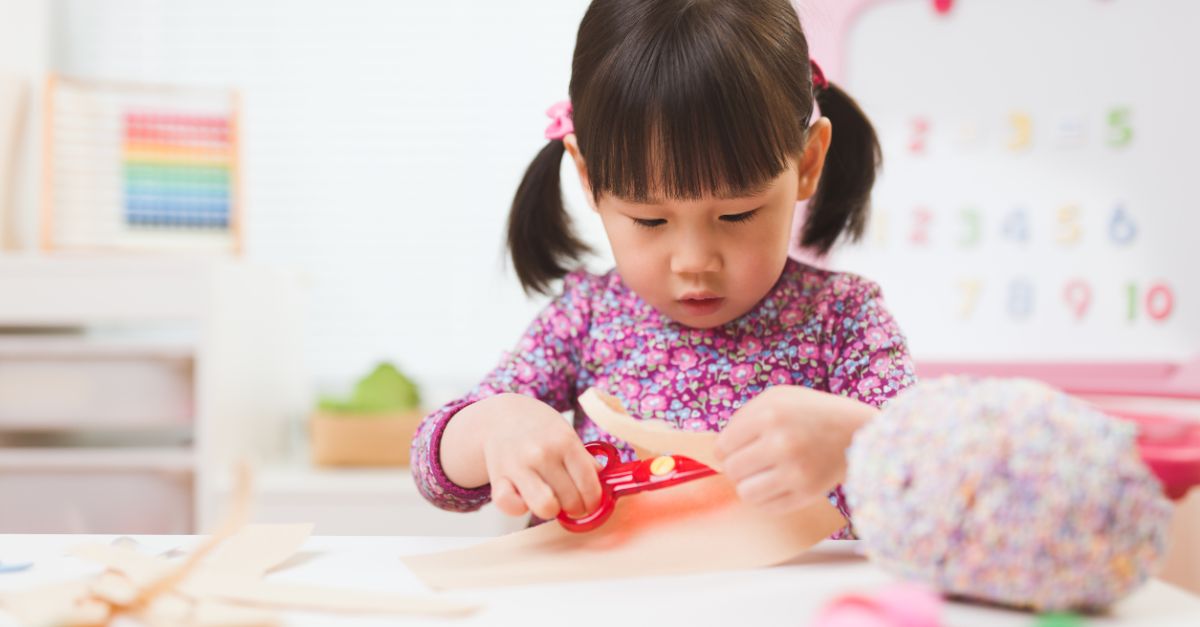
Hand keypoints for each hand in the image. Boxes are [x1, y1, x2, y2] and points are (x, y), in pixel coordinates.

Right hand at [466, 394, 602, 519]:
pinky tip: (526, 498)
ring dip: (552, 510)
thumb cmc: (540, 429)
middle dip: (575, 507)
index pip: (589, 484)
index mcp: (564, 441)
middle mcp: (542, 453)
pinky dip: (520, 508)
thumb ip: (585, 461)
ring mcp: (518, 466)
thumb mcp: (567, 436)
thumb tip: (605, 489)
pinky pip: (512, 507)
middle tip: (572, 502)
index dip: (594, 500)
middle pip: (570, 500)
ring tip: (552, 501)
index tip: (591, 502)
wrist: (501, 417)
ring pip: (545, 508)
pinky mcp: (498, 478)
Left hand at [713, 386, 876, 513]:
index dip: (725, 450)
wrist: (857, 432)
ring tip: (762, 475)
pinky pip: (767, 507)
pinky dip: (767, 498)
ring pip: (745, 492)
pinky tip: (778, 484)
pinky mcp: (807, 493)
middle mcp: (781, 443)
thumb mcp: (778, 398)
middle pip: (731, 470)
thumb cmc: (811, 413)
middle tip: (751, 462)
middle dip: (737, 467)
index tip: (736, 449)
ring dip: (750, 485)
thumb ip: (744, 418)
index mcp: (770, 414)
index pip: (722, 446)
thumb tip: (718, 450)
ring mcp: (795, 471)